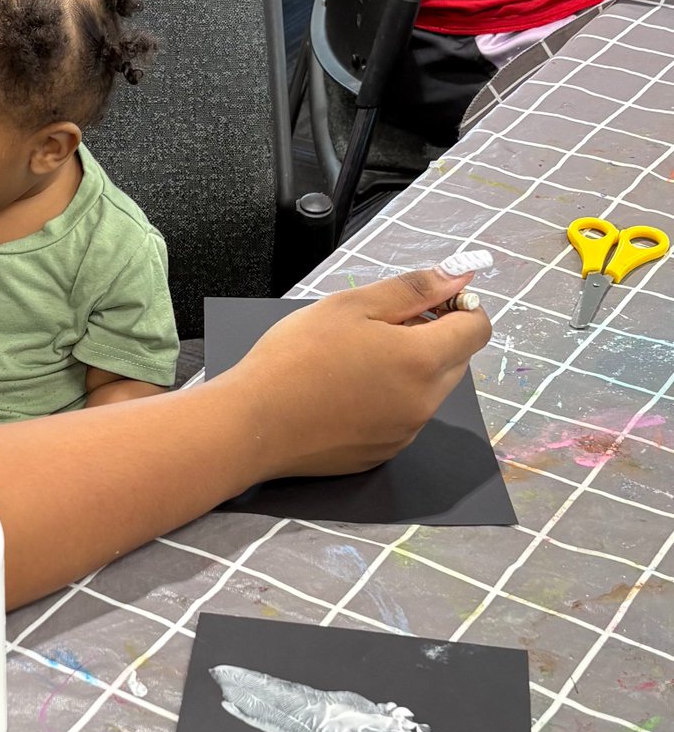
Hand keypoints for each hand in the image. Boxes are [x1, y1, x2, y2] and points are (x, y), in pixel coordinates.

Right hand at [235, 267, 490, 477]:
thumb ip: (412, 290)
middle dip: (431, 338)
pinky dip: (387, 401)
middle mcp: (424, 403)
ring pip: (427, 392)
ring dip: (408, 371)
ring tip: (353, 361)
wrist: (253, 423)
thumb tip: (460, 277)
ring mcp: (404, 434)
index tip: (425, 302)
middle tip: (378, 328)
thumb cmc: (296, 356)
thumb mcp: (351, 306)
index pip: (477, 329)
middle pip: (456, 361)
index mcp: (422, 360)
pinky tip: (343, 394)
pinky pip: (402, 419)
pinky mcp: (382, 455)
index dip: (459, 307)